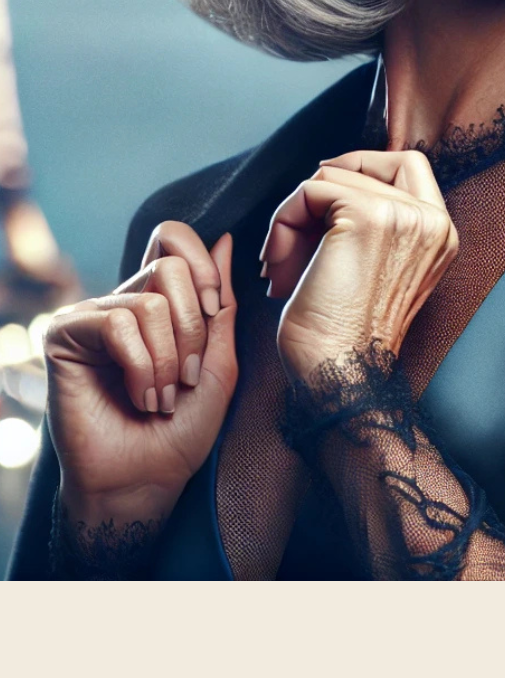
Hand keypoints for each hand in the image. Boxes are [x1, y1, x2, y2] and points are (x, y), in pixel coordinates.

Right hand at [44, 222, 238, 528]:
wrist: (147, 480)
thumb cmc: (183, 428)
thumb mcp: (220, 361)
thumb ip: (222, 304)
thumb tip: (224, 239)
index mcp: (159, 300)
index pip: (175, 238)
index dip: (203, 266)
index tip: (214, 311)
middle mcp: (124, 301)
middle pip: (171, 265)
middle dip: (192, 328)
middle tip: (187, 377)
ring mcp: (92, 316)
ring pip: (150, 303)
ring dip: (167, 361)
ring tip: (160, 398)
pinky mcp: (64, 336)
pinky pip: (116, 325)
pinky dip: (139, 366)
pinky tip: (139, 397)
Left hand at [264, 150, 457, 384]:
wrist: (340, 373)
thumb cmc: (345, 335)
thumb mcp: (378, 268)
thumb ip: (375, 223)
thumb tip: (330, 177)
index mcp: (440, 233)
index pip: (408, 164)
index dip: (361, 165)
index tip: (323, 196)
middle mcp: (431, 220)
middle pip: (361, 167)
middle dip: (316, 199)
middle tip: (295, 240)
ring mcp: (402, 215)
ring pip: (329, 178)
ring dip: (292, 219)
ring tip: (285, 266)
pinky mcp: (366, 216)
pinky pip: (308, 191)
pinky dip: (282, 223)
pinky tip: (280, 265)